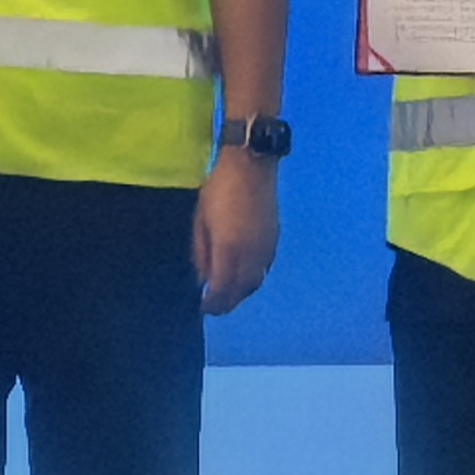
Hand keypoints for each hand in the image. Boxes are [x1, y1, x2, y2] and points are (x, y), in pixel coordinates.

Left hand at [193, 151, 279, 314]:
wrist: (252, 165)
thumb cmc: (219, 189)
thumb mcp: (200, 221)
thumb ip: (201, 253)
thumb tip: (203, 278)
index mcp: (229, 248)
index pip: (223, 287)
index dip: (213, 303)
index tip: (204, 308)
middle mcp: (251, 253)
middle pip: (242, 289)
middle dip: (228, 302)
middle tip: (215, 308)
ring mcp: (266, 246)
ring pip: (256, 281)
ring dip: (241, 292)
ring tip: (228, 295)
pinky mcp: (274, 238)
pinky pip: (264, 268)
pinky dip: (253, 278)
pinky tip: (243, 276)